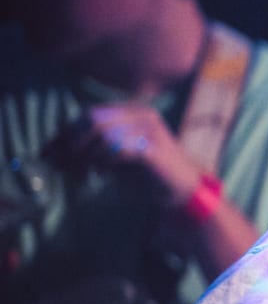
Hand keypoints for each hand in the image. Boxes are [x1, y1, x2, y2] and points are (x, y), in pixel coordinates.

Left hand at [51, 103, 202, 205]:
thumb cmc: (147, 174)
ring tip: (87, 172)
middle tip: (64, 164)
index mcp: (132, 112)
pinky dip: (104, 162)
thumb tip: (55, 151)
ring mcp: (150, 130)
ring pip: (103, 132)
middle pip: (92, 119)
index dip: (66, 133)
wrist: (182, 191)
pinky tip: (103, 173)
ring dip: (88, 155)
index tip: (49, 154)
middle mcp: (142, 115)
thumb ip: (92, 149)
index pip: (89, 114)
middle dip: (72, 143)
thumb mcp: (114, 157)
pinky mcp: (153, 149)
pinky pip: (117, 149)